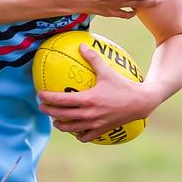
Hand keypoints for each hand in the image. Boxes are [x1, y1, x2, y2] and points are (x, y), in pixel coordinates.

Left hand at [38, 44, 158, 141]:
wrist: (141, 103)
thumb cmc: (123, 85)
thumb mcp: (107, 70)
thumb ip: (93, 58)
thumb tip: (81, 45)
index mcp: (87, 100)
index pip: (61, 100)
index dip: (48, 98)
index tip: (39, 95)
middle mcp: (89, 114)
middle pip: (61, 115)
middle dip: (48, 111)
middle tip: (41, 107)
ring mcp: (95, 124)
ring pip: (70, 128)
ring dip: (60, 124)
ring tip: (55, 119)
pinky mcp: (102, 130)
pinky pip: (85, 136)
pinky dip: (77, 134)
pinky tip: (74, 128)